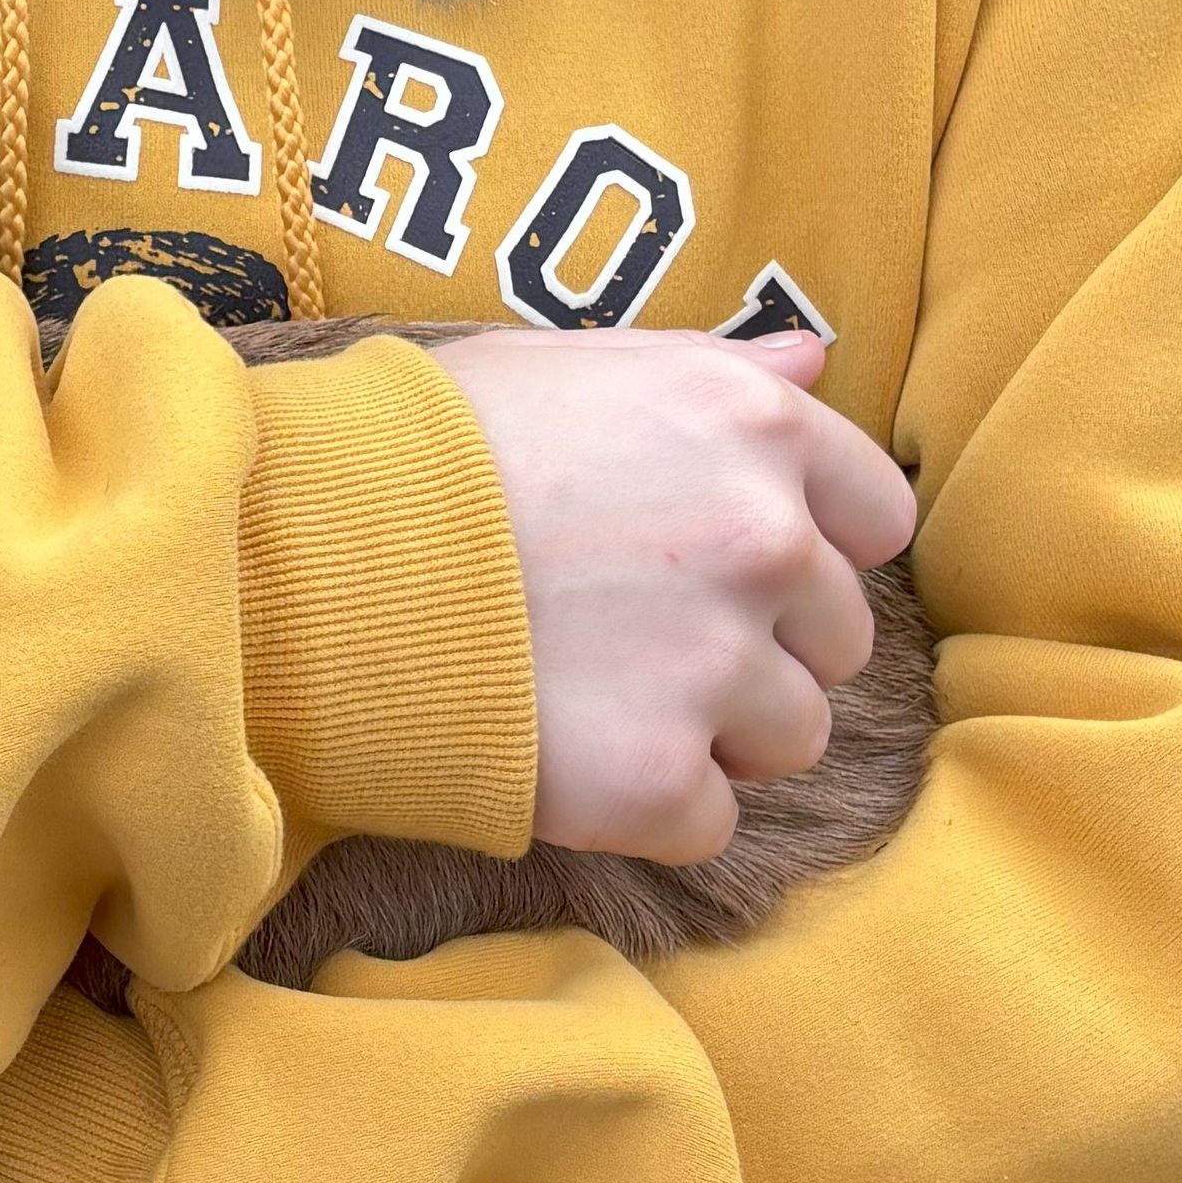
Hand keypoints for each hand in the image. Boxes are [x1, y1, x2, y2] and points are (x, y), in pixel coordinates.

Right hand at [421, 327, 916, 869]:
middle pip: (836, 639)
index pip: (875, 519)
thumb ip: (709, 368)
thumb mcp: (569, 364)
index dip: (807, 549)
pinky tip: (564, 753)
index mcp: (753, 426)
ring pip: (790, 738)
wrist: (306, 558)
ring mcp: (718, 664)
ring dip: (711, 731)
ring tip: (591, 694)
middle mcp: (762, 538)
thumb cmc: (421, 450)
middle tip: (630, 634)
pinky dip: (649, 807)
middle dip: (755, 646)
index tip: (723, 568)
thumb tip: (815, 360)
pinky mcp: (659, 779)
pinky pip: (710, 823)